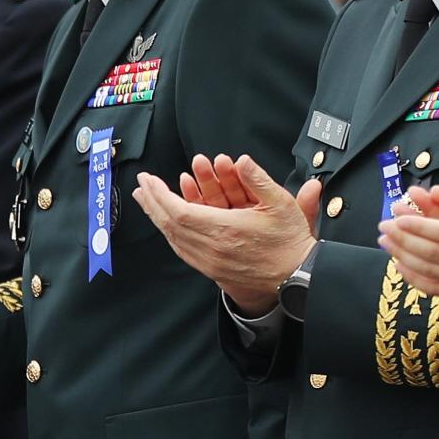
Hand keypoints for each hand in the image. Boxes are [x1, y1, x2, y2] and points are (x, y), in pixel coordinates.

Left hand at [132, 155, 317, 314]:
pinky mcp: (212, 270)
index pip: (179, 211)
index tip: (149, 180)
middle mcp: (212, 248)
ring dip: (157, 217)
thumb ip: (259, 179)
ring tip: (147, 201)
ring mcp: (210, 262)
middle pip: (170, 224)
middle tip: (141, 185)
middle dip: (152, 202)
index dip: (160, 194)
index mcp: (225, 230)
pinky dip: (170, 234)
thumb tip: (243, 160)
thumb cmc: (290, 242)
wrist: (297, 278)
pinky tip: (166, 224)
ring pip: (174, 238)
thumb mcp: (282, 204)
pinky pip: (183, 250)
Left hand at [378, 182, 438, 305]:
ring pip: (427, 270)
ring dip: (402, 256)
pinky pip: (434, 288)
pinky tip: (401, 266)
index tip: (398, 217)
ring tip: (385, 242)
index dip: (418, 226)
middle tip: (382, 226)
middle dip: (402, 239)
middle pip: (429, 251)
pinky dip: (414, 278)